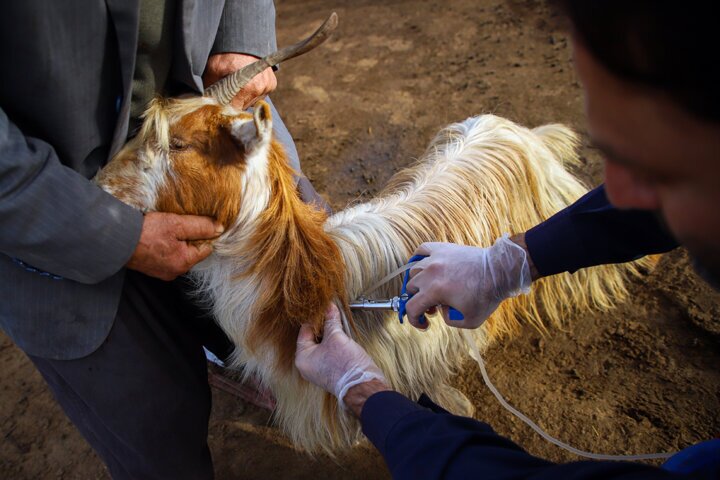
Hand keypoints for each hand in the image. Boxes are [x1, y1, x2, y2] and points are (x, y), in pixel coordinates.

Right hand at [126, 212, 223, 280]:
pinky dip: (165, 246)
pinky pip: (166, 255)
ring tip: (166, 229)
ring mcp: (162, 272)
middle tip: (178, 224)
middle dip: (189, 237)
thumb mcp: (177, 224)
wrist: (115, 240)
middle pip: (192, 251)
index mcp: (184, 263)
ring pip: (179, 253)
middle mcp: (175, 272)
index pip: (206, 248)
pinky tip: (158, 236)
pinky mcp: (152, 268)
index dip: (203, 234)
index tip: (195, 223)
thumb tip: (219, 228)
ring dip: (176, 241)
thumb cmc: (145, 233)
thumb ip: (200, 226)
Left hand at [203, 53, 276, 108]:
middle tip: (226, 91)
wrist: (243, 37)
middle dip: (233, 102)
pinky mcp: (272, 84)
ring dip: (243, 98)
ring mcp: (268, 86)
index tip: (219, 103)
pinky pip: (259, 96)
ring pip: (251, 102)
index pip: (235, 110)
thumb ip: (210, 89)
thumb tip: (206, 104)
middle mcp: (261, 88)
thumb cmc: (226, 52)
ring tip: (236, 85)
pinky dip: (251, 92)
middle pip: (243, 107)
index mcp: (247, 87)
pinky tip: (245, 83)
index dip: (225, 107)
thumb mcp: (213, 69)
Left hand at [295, 304, 388, 411]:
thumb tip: (329, 307)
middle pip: (314, 337)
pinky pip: (330, 351)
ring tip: (337, 321)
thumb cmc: (345, 366)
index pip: (304, 331)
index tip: (323, 308)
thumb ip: (331, 321)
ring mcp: (320, 368)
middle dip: (323, 325)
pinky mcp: (332, 369)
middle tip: (330, 312)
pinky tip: (342, 333)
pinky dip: (335, 342)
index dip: (315, 318)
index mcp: (302, 358)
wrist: (363, 385)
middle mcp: (308, 365)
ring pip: (323, 344)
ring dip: (331, 333)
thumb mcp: (336, 337)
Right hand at [405, 234, 531, 328]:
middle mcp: (430, 273)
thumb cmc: (486, 296)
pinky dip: (418, 258)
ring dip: (418, 283)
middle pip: (410, 289)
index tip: (424, 324)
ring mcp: (435, 258)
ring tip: (429, 288)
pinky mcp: (442, 248)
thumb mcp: (469, 320)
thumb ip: (449, 320)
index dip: (414, 319)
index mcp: (434, 291)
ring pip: (413, 270)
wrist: (499, 271)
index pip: (412, 307)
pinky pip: (422, 249)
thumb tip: (441, 310)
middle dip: (418, 301)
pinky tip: (424, 266)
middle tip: (433, 306)